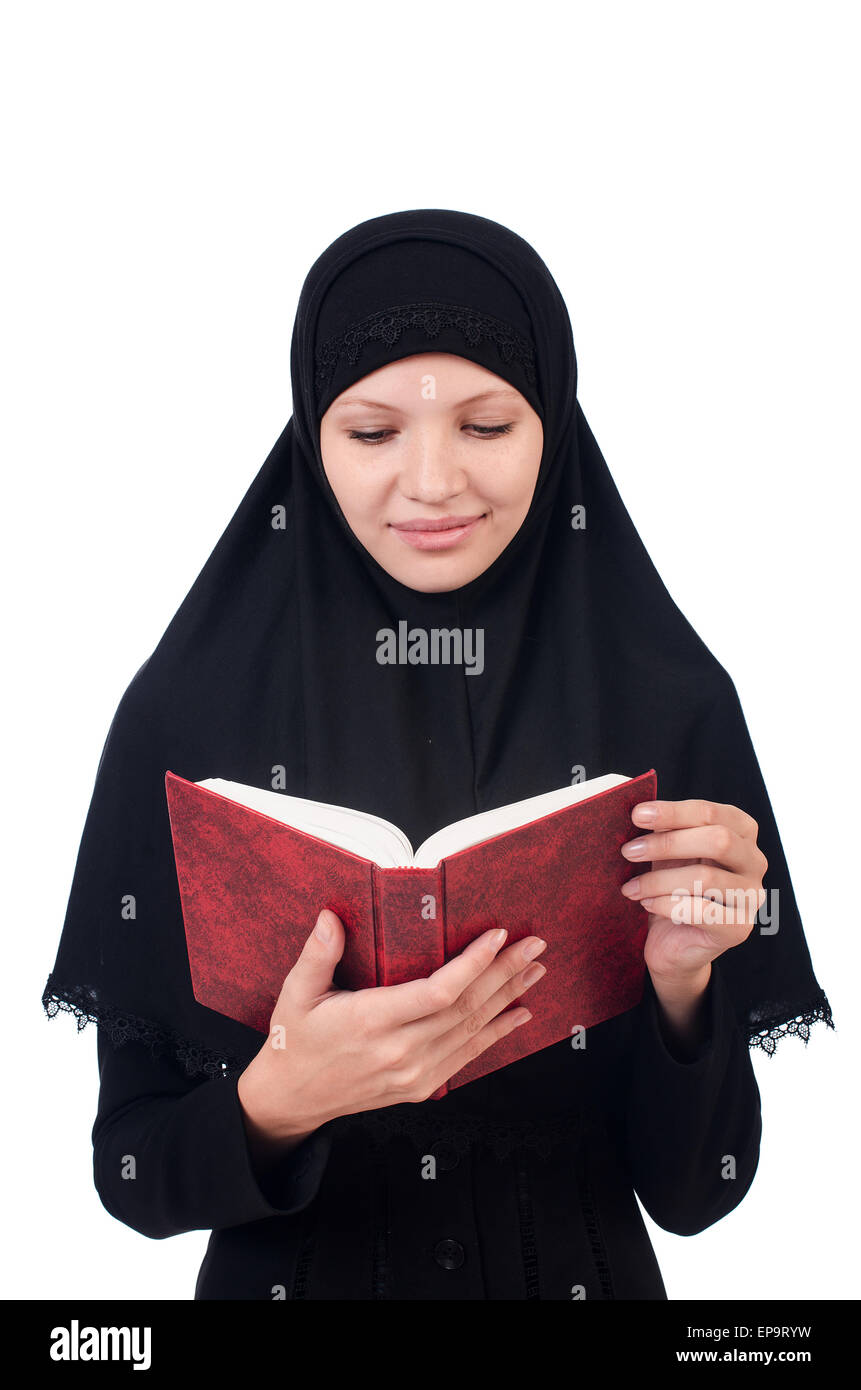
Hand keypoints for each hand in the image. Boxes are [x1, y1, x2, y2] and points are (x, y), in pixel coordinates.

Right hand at [237, 909, 546, 1155]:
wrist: (292, 1098)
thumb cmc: (295, 1040)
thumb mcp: (296, 994)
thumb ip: (317, 954)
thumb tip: (330, 917)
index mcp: (370, 1021)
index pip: (437, 992)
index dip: (473, 964)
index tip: (497, 936)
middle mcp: (399, 1050)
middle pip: (465, 1007)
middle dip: (504, 972)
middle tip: (533, 945)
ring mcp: (414, 1073)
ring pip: (472, 1030)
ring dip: (508, 998)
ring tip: (534, 971)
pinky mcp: (421, 1086)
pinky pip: (467, 1056)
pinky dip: (496, 1033)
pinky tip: (518, 1014)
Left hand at [619, 798, 767, 995]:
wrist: (672, 944)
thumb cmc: (671, 888)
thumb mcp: (667, 854)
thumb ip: (664, 830)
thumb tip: (640, 811)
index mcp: (741, 833)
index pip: (711, 813)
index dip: (673, 811)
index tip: (637, 814)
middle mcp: (754, 862)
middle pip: (718, 840)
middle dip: (668, 843)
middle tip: (629, 851)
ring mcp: (751, 896)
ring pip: (707, 877)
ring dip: (659, 880)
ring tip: (631, 887)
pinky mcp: (739, 928)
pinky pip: (702, 910)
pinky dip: (667, 905)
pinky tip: (646, 904)